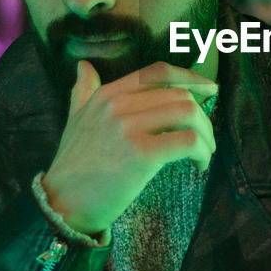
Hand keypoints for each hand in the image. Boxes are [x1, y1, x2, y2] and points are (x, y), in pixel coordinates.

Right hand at [41, 60, 217, 234]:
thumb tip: (83, 66)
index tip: (208, 90)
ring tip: (205, 152)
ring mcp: (129, 128)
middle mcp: (118, 105)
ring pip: (188, 113)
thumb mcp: (75, 120)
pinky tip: (199, 164)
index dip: (190, 78)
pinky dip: (202, 152)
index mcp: (107, 94)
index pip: (158, 72)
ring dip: (206, 133)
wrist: (61, 204)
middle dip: (202, 116)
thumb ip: (83, 91)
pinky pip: (187, 141)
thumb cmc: (73, 167)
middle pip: (180, 95)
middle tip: (205, 137)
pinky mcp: (141, 154)